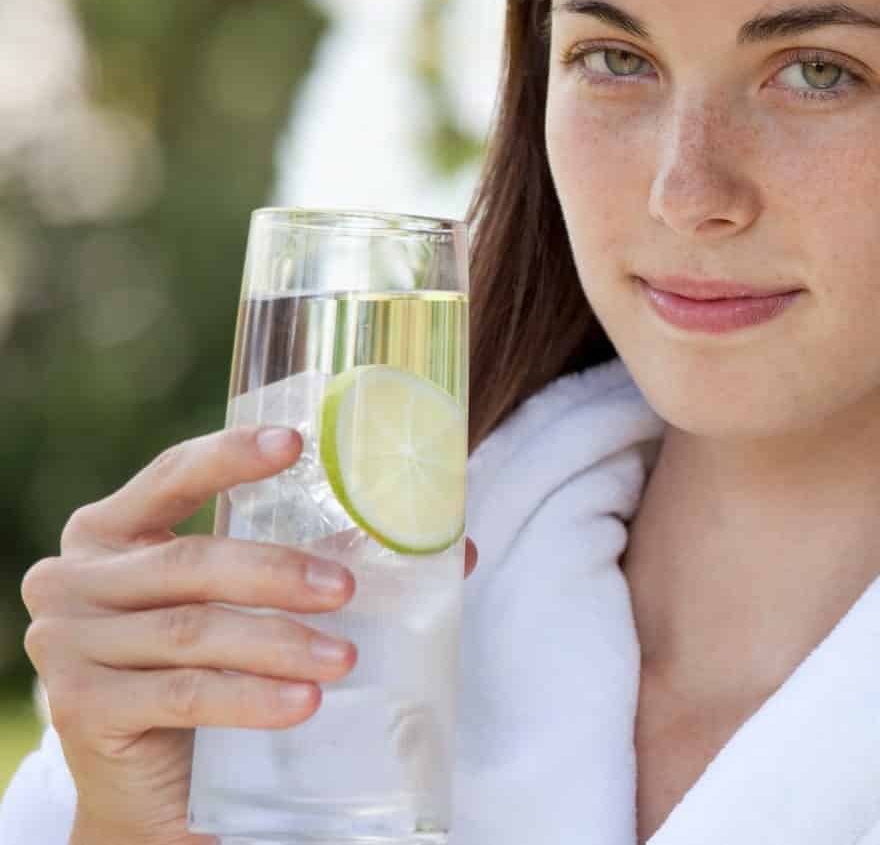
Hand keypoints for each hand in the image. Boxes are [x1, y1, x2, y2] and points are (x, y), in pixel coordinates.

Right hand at [22, 425, 477, 844]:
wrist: (154, 789)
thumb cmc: (209, 675)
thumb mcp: (252, 608)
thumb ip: (325, 565)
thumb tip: (457, 548)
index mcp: (111, 532)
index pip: (170, 476)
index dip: (229, 457)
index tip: (295, 444)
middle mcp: (73, 578)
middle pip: (192, 561)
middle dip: (280, 572)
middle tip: (349, 588)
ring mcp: (67, 643)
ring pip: (194, 631)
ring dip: (278, 641)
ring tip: (344, 657)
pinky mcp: (80, 706)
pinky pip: (181, 693)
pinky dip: (249, 697)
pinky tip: (301, 702)